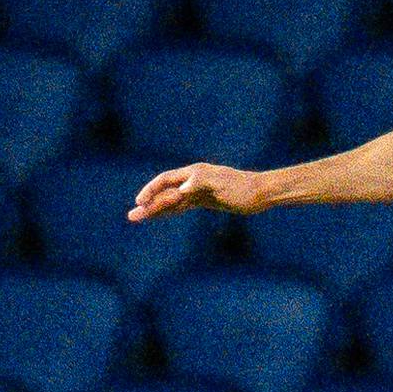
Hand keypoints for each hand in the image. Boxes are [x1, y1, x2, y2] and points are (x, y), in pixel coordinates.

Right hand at [129, 163, 267, 222]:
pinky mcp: (204, 200)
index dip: (151, 191)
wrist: (260, 193)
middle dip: (149, 205)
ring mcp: (198, 191)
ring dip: (156, 210)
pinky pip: (182, 206)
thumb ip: (198, 185)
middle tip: (132, 217)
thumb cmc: (241, 188)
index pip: (165, 180)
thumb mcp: (219, 185)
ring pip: (171, 201)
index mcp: (193, 173)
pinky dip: (170, 211)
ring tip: (139, 218)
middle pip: (165, 192)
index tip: (140, 202)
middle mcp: (192, 180)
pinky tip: (159, 216)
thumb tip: (179, 192)